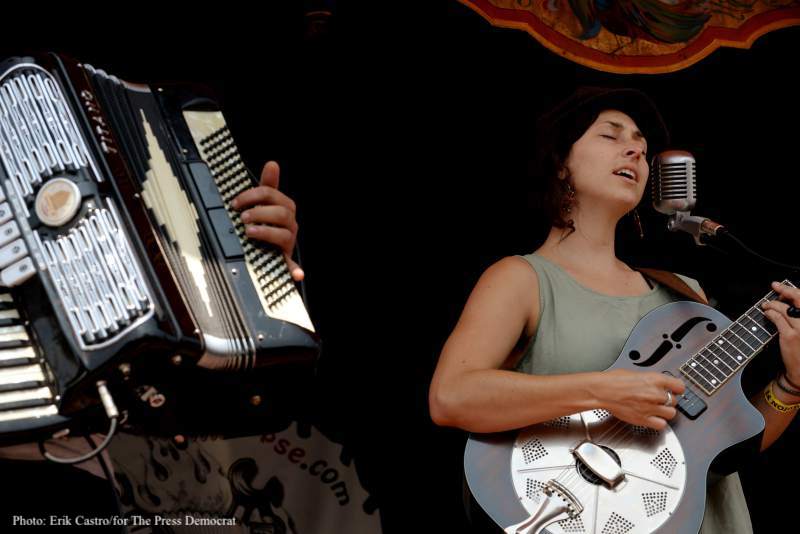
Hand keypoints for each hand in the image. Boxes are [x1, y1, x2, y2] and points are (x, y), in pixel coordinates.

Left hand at [231, 161, 303, 280]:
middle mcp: (289, 223)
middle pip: (281, 213)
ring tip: (248, 232)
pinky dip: (295, 270)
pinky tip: (295, 273)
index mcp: (284, 207)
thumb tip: (273, 164)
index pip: (271, 194)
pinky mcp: (287, 259)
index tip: (236, 202)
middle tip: (242, 217)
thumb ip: (268, 185)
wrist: (273, 248)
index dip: (253, 195)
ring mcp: (289, 241)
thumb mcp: (266, 203)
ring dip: (266, 232)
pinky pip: (293, 266)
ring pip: (284, 234)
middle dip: (259, 212)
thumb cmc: (268, 222)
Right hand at [594, 369, 684, 429]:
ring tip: (657, 409)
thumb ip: (650, 380)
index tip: (674, 390)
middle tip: (658, 400)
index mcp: (655, 379)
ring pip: (671, 413)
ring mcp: (650, 408)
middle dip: (667, 400)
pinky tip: (652, 418)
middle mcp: (655, 394)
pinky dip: (659, 422)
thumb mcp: (636, 373)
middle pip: (674, 400)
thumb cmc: (613, 380)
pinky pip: (662, 425)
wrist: (602, 391)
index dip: (677, 389)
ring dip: (665, 412)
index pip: (679, 386)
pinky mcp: (644, 419)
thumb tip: (656, 384)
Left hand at [762, 282, 799, 383]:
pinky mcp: (790, 336)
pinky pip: (777, 318)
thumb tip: (786, 299)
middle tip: (775, 286)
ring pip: (784, 308)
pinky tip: (766, 313)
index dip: (793, 290)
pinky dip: (769, 312)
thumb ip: (798, 316)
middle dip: (785, 290)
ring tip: (766, 305)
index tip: (782, 287)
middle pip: (799, 299)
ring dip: (772, 303)